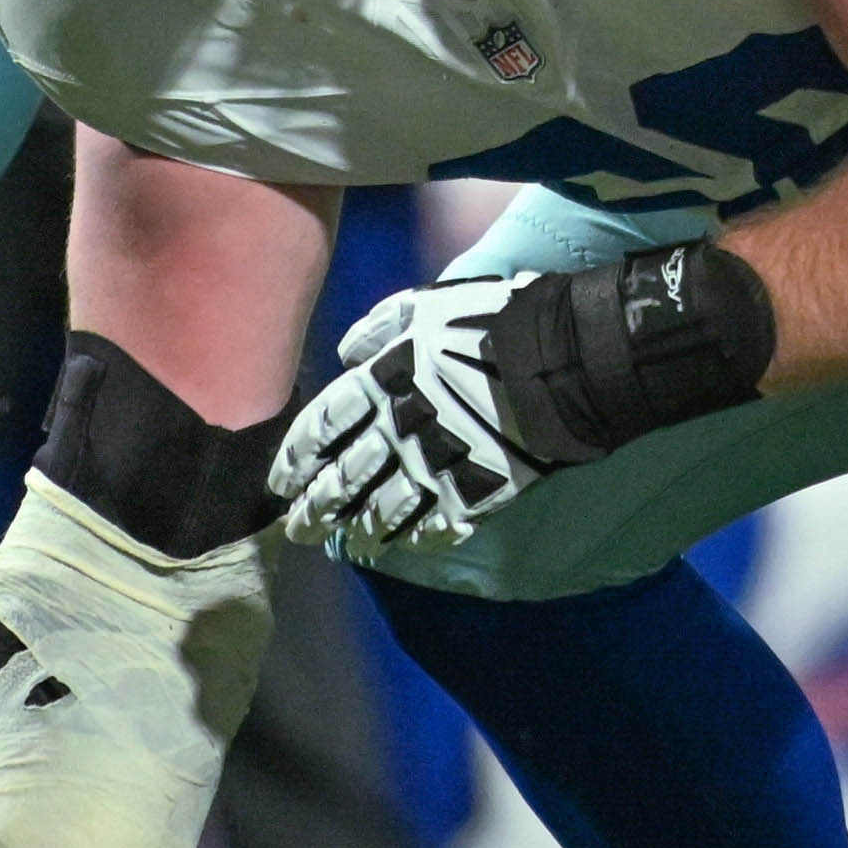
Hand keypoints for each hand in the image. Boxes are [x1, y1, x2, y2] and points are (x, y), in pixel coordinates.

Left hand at [270, 271, 578, 549]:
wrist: (564, 357)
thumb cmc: (495, 321)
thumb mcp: (432, 303)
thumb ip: (383, 324)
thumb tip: (347, 352)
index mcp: (382, 382)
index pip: (321, 430)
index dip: (296, 459)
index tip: (283, 482)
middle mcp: (399, 430)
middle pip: (342, 481)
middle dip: (315, 509)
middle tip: (299, 529)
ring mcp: (436, 465)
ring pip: (382, 510)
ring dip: (358, 531)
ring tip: (348, 545)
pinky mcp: (474, 490)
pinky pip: (434, 524)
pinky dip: (414, 538)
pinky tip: (403, 545)